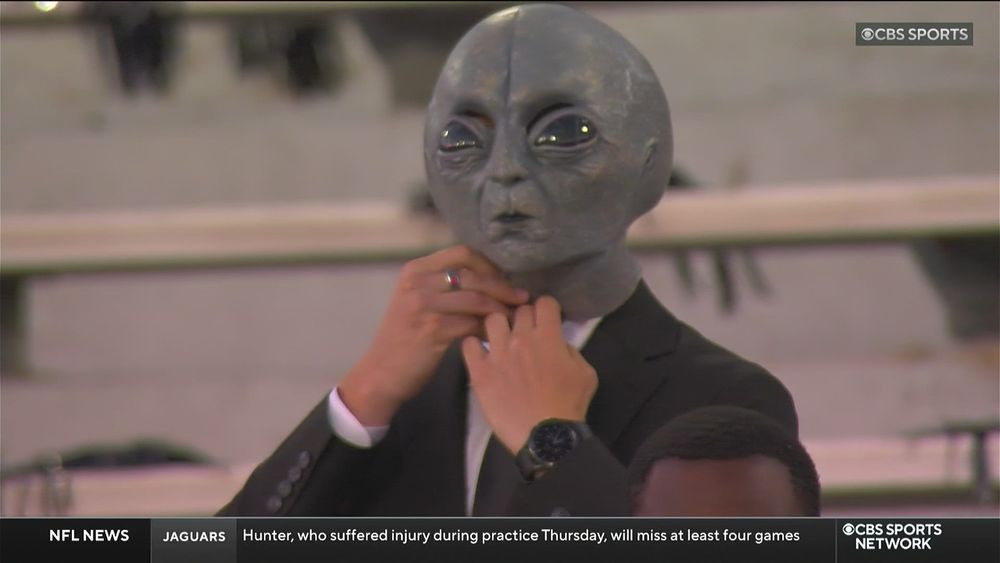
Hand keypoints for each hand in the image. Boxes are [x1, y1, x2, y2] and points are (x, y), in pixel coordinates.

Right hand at [340, 245, 528, 424]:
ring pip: (475, 299)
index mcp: (415, 270)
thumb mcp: (419, 302)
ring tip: (516, 318)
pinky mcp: (431, 329)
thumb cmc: (406, 339)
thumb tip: (493, 280)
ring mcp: (422, 305)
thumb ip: (445, 287)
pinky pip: (471, 323)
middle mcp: (417, 282)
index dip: (489, 264)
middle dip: (503, 286)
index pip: (462, 253)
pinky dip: (489, 329)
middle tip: (522, 298)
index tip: (505, 279)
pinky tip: (498, 336)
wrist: (381, 373)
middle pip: (472, 275)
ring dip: (501, 308)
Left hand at [462, 296, 597, 453]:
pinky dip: (474, 345)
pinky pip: (468, 344)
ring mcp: (497, 353)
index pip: (544, 302)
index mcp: (548, 336)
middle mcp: (521, 338)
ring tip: (501, 339)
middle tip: (525, 332)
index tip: (546, 319)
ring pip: (492, 319)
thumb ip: (571, 351)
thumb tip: (558, 343)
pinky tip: (480, 353)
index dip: (547, 309)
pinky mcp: (480, 371)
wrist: (545, 436)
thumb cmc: (570, 405)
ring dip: (498, 326)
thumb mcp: (586, 373)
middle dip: (524, 317)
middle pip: (518, 310)